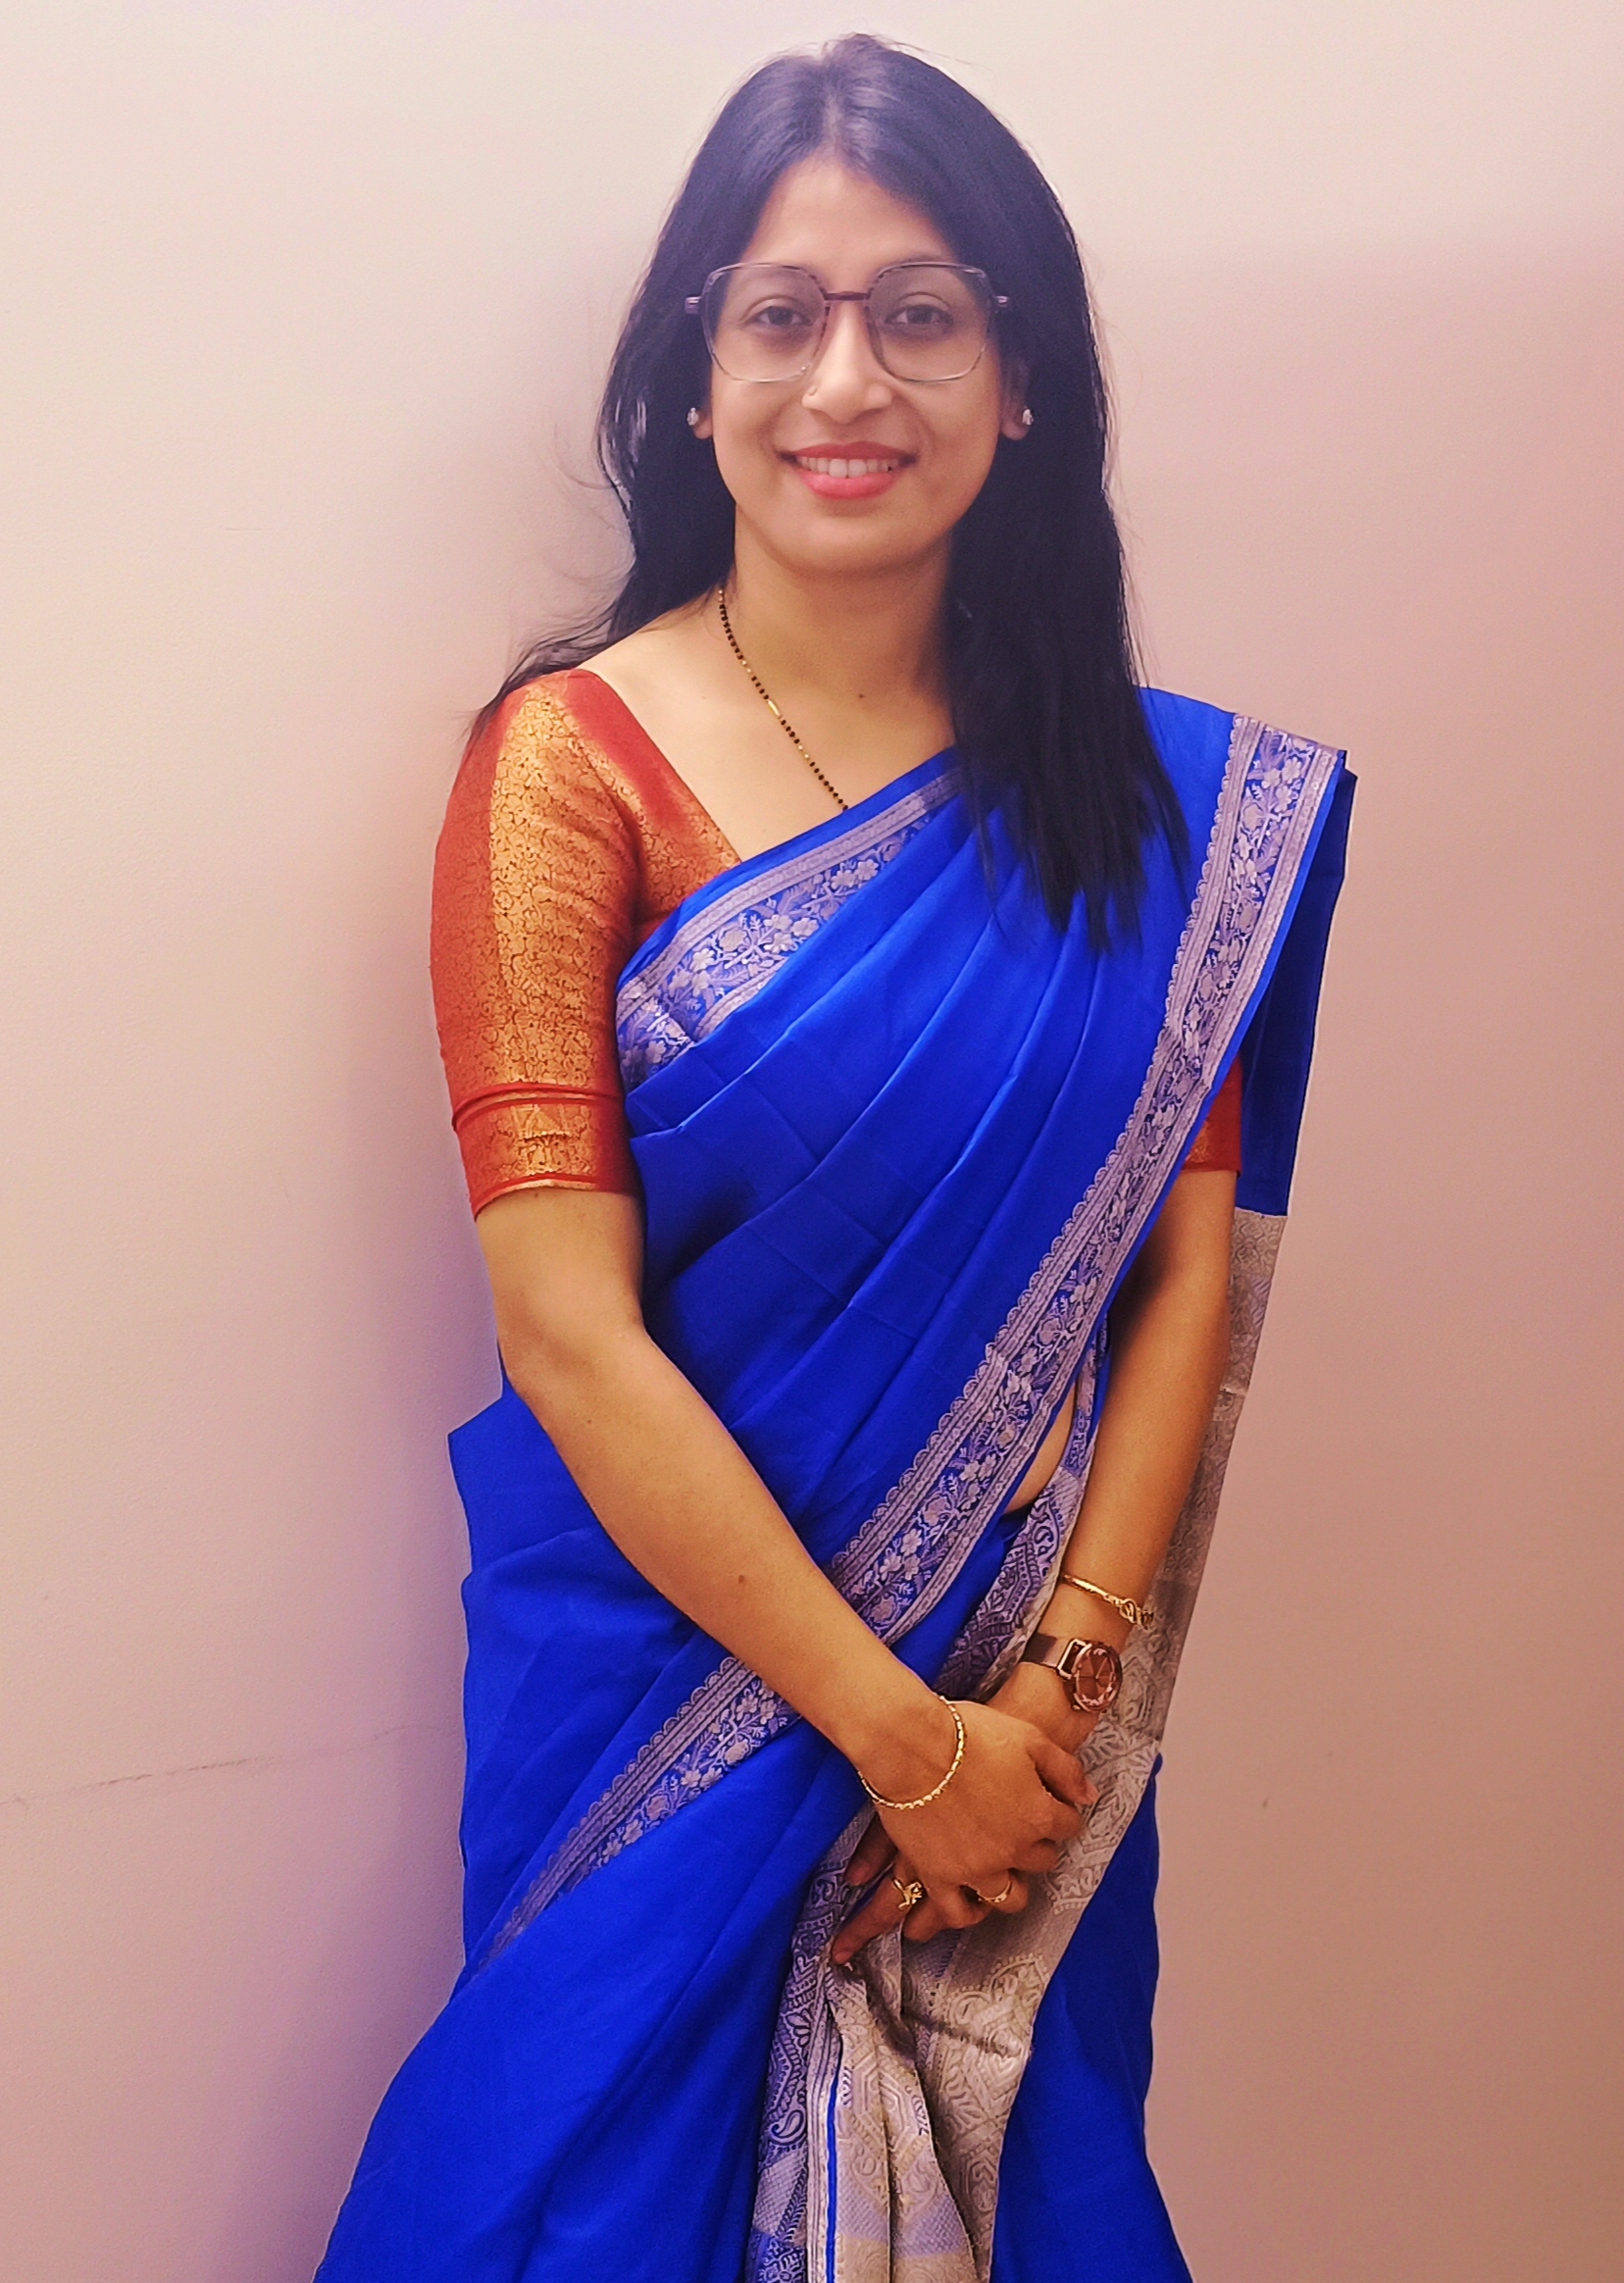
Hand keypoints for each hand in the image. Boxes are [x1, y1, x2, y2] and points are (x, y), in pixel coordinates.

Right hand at [831, 1694, 1095, 1964]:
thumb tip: (1090, 1796)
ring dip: (1012, 1884)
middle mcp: (1013, 1849)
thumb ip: (1065, 1770)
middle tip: (1020, 1826)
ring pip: (1009, 1896)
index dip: (1060, 1811)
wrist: (910, 1744)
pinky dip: (967, 1913)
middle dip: (1037, 1843)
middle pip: (1042, 1859)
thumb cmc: (969, 1733)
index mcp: (1039, 1815)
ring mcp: (976, 1868)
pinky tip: (970, 1901)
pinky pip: (958, 1912)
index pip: (1068, 1825)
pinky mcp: (939, 1876)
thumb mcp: (1028, 1737)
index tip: (1047, 1802)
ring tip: (1002, 1868)